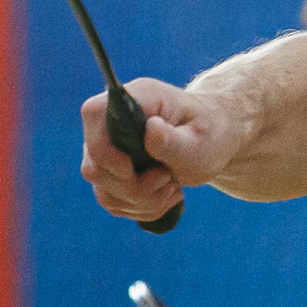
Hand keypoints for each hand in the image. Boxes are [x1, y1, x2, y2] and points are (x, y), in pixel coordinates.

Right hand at [79, 78, 241, 223]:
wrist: (213, 141)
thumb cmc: (209, 134)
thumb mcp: (202, 140)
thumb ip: (174, 140)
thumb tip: (151, 129)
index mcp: (136, 98)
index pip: (93, 114)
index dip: (103, 149)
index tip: (131, 169)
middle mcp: (112, 122)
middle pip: (95, 165)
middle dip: (134, 186)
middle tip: (169, 179)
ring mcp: (107, 148)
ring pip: (104, 190)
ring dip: (143, 201)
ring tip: (172, 186)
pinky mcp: (110, 172)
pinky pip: (113, 201)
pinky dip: (141, 207)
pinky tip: (164, 194)